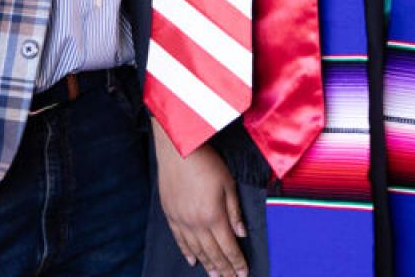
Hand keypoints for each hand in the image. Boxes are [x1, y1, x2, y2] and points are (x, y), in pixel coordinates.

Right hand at [151, 119, 247, 276]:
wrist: (178, 150)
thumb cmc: (207, 162)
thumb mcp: (228, 182)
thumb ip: (234, 210)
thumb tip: (241, 234)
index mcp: (213, 216)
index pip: (228, 247)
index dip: (237, 262)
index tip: (244, 273)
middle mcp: (196, 224)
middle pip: (213, 253)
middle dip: (224, 268)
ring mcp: (181, 221)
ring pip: (196, 250)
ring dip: (207, 264)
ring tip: (216, 276)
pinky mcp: (170, 215)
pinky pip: (179, 241)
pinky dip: (187, 253)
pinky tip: (192, 261)